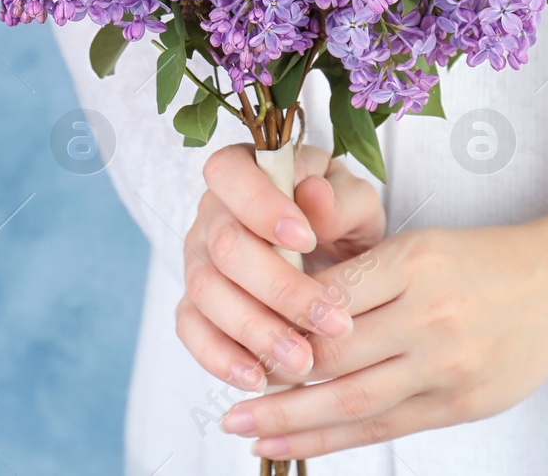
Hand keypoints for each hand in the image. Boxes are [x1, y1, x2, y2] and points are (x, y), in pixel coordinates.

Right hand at [177, 143, 387, 388]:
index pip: (231, 175)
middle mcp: (211, 212)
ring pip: (208, 293)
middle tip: (331, 322)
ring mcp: (198, 259)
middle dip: (278, 289)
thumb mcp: (355, 202)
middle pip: (225, 247)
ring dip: (256, 331)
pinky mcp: (197, 304)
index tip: (306, 239)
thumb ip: (340, 199)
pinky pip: (192, 330)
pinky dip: (221, 358)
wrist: (334, 255)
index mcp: (244, 169)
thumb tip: (313, 198)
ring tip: (303, 362)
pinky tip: (259, 379)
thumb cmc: (341, 217)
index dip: (261, 207)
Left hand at [220, 189, 547, 460]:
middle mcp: (430, 315)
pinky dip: (335, 439)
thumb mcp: (420, 245)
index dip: (278, 321)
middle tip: (228, 402)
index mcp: (414, 261)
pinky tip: (295, 444)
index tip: (238, 333)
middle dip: (273, 382)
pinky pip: (385, 427)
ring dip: (293, 421)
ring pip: (353, 401)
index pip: (328, 297)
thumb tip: (284, 306)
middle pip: (334, 356)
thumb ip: (359, 274)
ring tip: (246, 429)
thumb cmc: (482, 261)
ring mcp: (447, 366)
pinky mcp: (461, 405)